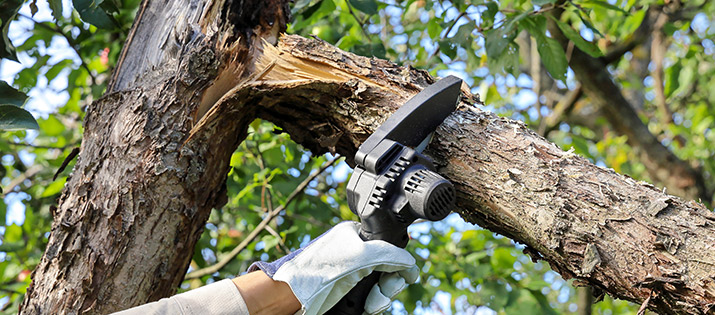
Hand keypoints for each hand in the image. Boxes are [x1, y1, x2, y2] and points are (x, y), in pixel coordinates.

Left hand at [248, 221, 418, 314]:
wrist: (291, 297)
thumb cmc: (318, 271)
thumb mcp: (362, 256)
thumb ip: (391, 255)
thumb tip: (410, 263)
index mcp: (357, 236)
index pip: (391, 247)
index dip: (400, 263)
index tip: (403, 277)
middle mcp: (355, 254)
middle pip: (389, 270)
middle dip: (390, 285)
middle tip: (381, 294)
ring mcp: (351, 274)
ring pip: (381, 287)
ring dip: (381, 298)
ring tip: (370, 304)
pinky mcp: (345, 293)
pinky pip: (369, 299)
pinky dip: (371, 305)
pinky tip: (364, 308)